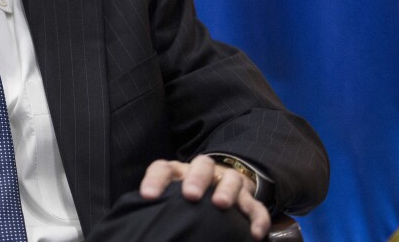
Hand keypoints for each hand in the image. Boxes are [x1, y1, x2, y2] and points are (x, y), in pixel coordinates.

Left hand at [139, 155, 270, 239]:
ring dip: (226, 190)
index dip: (155, 180)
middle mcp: (205, 173)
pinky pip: (256, 207)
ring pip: (231, 179)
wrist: (220, 186)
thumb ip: (161, 207)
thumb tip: (141, 225)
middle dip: (196, 178)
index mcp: (180, 172)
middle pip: (202, 165)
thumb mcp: (172, 198)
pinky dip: (257, 219)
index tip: (148, 196)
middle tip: (190, 194)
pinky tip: (254, 234)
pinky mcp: (248, 198)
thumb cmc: (186, 199)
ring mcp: (229, 183)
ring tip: (221, 205)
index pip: (163, 169)